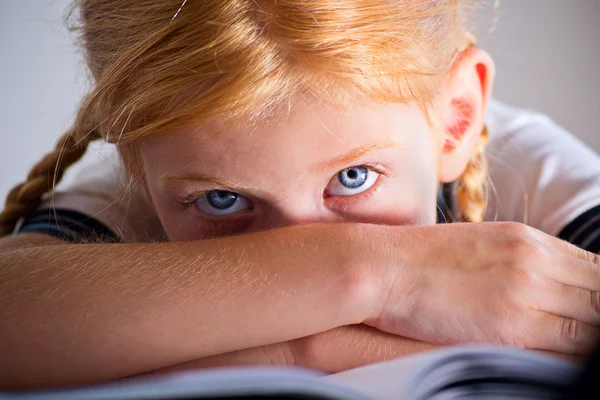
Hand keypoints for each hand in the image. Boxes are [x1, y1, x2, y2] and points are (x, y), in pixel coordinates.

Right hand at [363, 222, 599, 354]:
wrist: (380, 267)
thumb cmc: (416, 261)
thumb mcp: (474, 247)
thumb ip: (514, 263)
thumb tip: (539, 289)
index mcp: (526, 239)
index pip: (595, 270)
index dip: (597, 298)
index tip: (589, 313)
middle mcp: (534, 260)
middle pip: (598, 295)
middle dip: (595, 316)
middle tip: (581, 331)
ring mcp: (526, 290)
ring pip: (592, 324)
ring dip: (586, 338)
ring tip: (570, 348)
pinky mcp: (513, 326)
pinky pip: (571, 350)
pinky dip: (574, 357)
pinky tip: (560, 361)